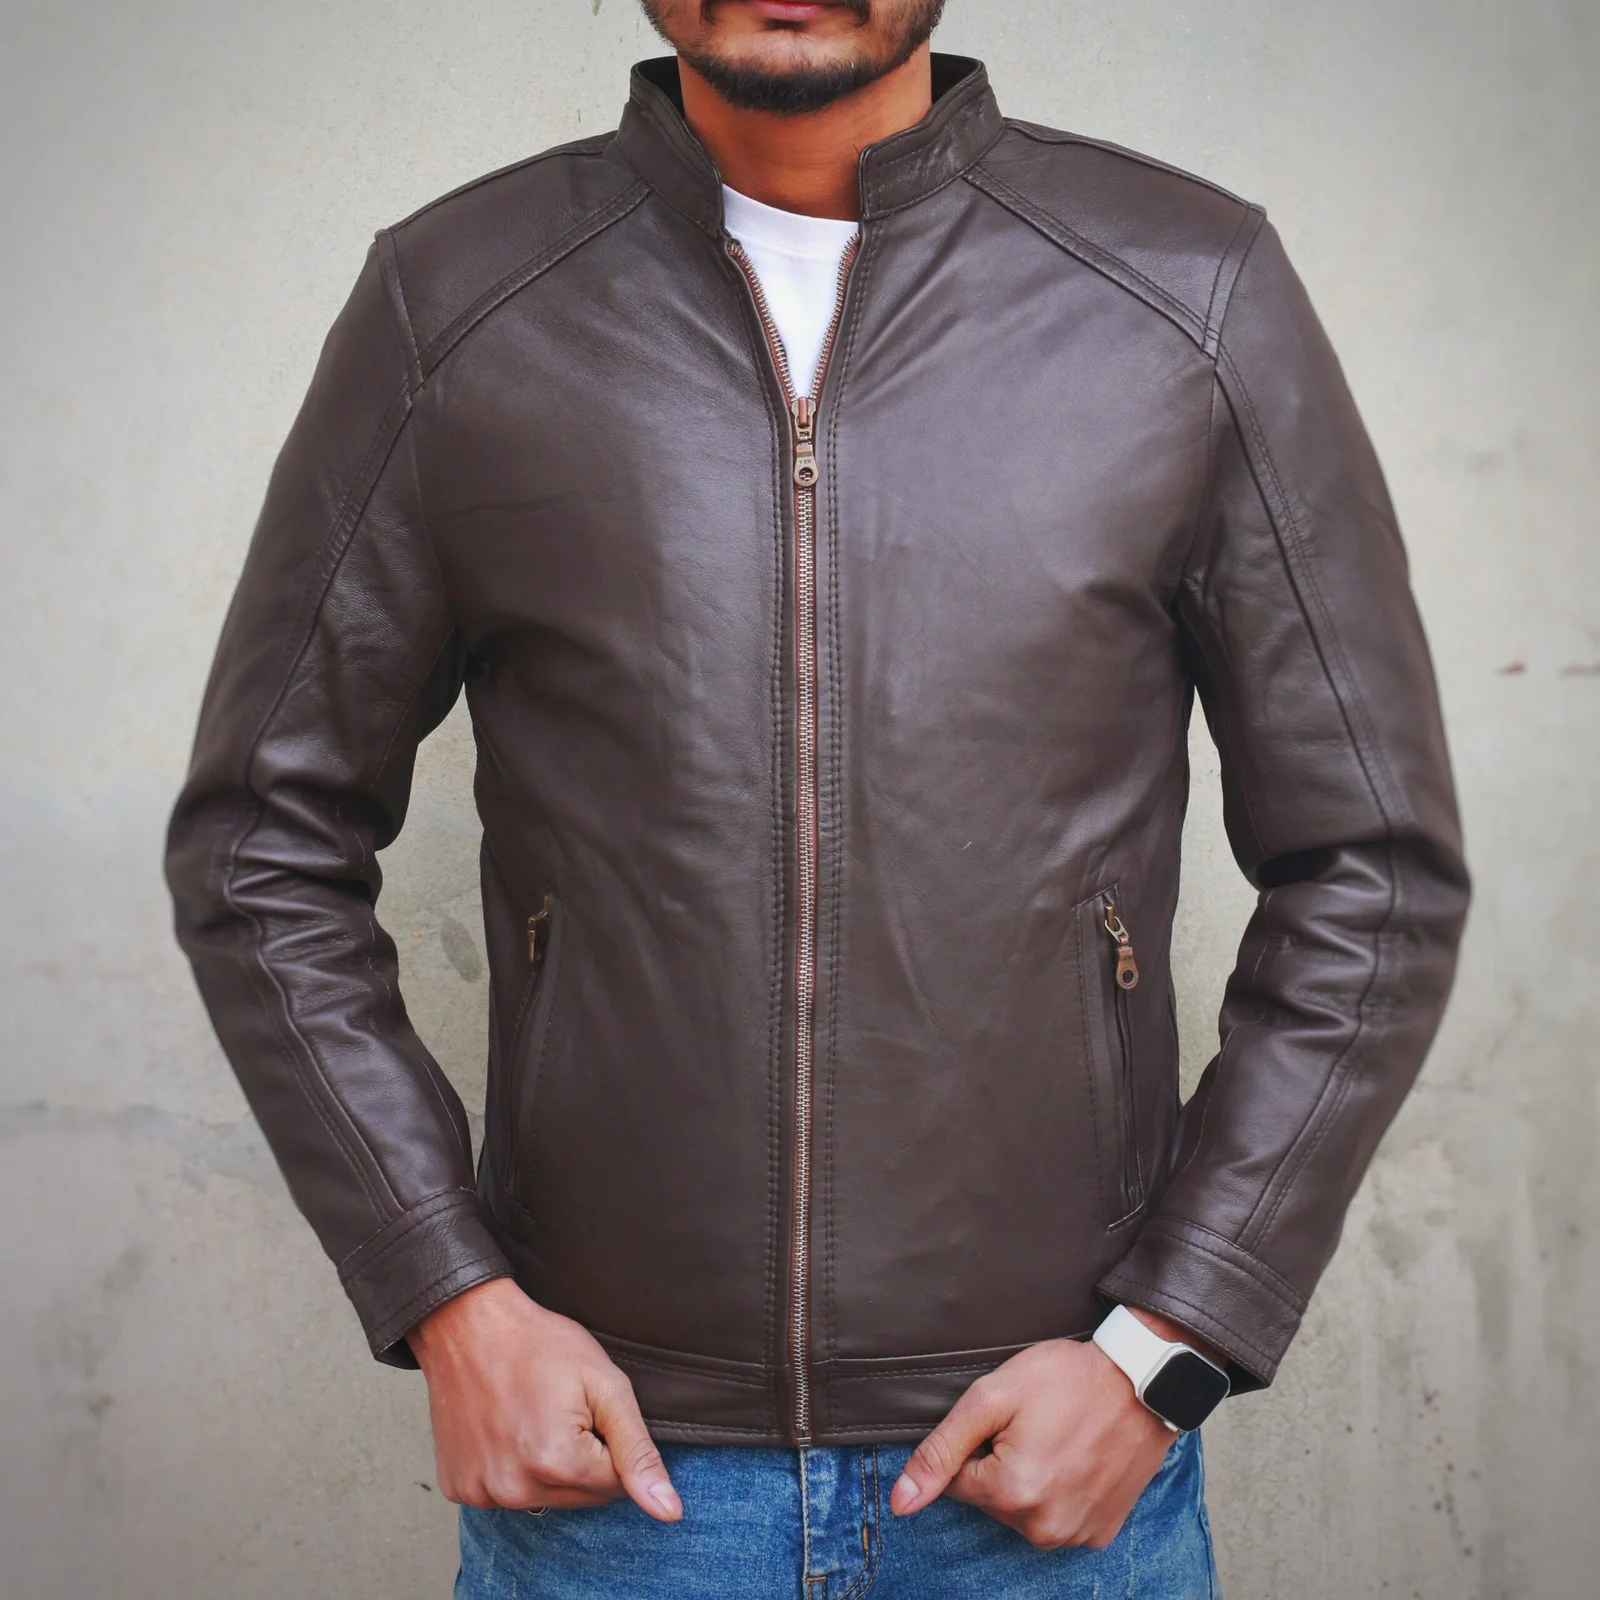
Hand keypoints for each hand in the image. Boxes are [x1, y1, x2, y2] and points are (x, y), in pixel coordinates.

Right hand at [407, 1277, 681, 1520]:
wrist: (469, 1325)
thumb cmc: (540, 1345)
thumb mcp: (605, 1385)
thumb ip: (638, 1452)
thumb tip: (670, 1513)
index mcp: (558, 1462)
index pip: (616, 1485)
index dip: (610, 1443)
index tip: (587, 1409)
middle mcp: (516, 1489)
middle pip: (581, 1497)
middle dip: (582, 1459)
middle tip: (560, 1409)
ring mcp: (482, 1492)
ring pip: (546, 1498)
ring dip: (547, 1468)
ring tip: (531, 1416)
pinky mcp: (460, 1489)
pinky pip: (506, 1495)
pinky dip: (512, 1469)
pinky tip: (504, 1431)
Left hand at [889, 1311, 1208, 1549]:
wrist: (1142, 1381)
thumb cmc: (1067, 1379)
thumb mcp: (993, 1398)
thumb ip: (942, 1449)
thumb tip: (901, 1502)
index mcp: (1010, 1494)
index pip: (958, 1480)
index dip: (978, 1442)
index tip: (1010, 1419)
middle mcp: (1043, 1528)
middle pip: (991, 1499)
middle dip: (1003, 1462)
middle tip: (1037, 1424)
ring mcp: (1075, 1534)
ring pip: (1024, 1510)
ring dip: (1032, 1478)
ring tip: (1060, 1438)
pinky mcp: (1100, 1533)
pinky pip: (1059, 1518)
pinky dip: (1062, 1492)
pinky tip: (1079, 1458)